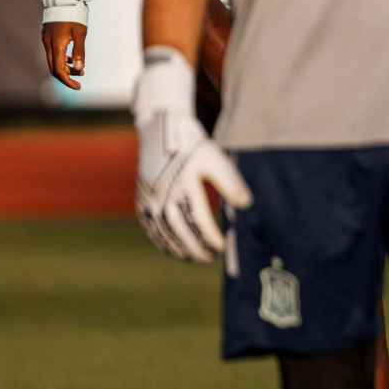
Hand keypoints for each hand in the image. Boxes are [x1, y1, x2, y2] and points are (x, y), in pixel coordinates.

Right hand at [43, 22, 88, 89]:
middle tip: (80, 78)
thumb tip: (80, 69)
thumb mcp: (81, 33)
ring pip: (52, 61)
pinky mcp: (47, 36)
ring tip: (80, 69)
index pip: (59, 70)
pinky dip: (61, 59)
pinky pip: (52, 53)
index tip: (78, 87)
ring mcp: (46, 40)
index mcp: (56, 45)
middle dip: (66, 76)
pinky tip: (72, 59)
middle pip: (53, 68)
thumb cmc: (75, 15)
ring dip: (65, 67)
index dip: (68, 81)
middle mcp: (47, 44)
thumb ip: (80, 52)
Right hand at [134, 47, 251, 262]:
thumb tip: (246, 205)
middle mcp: (164, 194)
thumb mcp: (216, 159)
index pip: (199, 220)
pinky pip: (150, 226)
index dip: (211, 237)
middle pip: (180, 231)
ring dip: (178, 248)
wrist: (162, 130)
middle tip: (210, 258)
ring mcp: (150, 198)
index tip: (222, 246)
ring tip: (194, 257)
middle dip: (195, 248)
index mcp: (184, 184)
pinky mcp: (142, 199)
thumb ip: (231, 183)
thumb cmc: (194, 145)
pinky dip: (160, 240)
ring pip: (163, 232)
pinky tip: (172, 249)